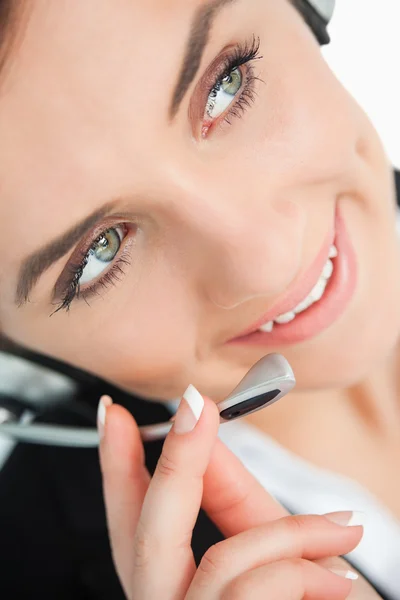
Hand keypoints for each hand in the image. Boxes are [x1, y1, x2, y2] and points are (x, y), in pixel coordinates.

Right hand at [98, 391, 379, 598]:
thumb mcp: (279, 553)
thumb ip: (238, 504)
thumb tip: (209, 444)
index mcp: (178, 586)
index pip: (131, 526)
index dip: (116, 470)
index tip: (113, 416)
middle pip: (143, 538)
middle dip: (174, 460)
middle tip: (195, 405)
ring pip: (218, 562)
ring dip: (290, 535)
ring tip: (341, 532)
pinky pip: (254, 588)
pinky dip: (303, 569)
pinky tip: (336, 580)